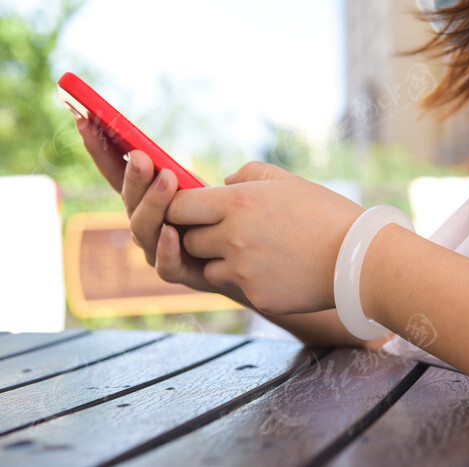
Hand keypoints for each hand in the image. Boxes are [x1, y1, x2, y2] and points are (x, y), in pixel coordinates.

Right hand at [75, 118, 243, 299]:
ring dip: (153, 204)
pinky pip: (166, 266)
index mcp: (153, 198)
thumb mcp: (232, 190)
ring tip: (167, 181)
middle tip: (143, 158)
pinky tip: (171, 232)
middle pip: (130, 201)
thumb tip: (188, 173)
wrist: (258, 259)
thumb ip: (219, 179)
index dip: (100, 150)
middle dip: (134, 177)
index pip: (118, 173)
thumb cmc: (241, 218)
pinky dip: (165, 249)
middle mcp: (150, 224)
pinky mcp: (181, 275)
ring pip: (143, 230)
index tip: (85, 120)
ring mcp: (161, 251)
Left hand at [166, 161, 364, 314]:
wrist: (361, 259)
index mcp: (238, 202)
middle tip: (233, 232)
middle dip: (201, 236)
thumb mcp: (288, 182)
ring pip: (208, 267)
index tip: (193, 210)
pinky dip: (252, 281)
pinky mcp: (256, 296)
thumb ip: (248, 174)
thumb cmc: (327, 214)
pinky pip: (238, 288)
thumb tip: (221, 182)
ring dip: (223, 261)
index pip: (178, 205)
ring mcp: (243, 271)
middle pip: (187, 239)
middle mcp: (233, 237)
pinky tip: (281, 271)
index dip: (180, 208)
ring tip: (262, 251)